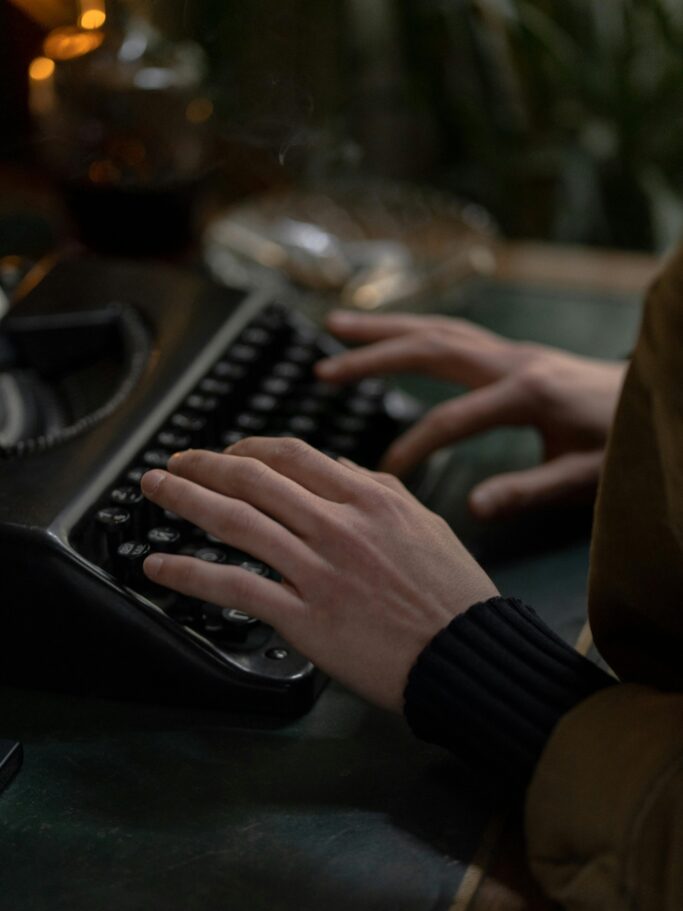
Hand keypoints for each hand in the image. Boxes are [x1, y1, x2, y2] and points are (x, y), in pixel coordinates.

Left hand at [140, 438, 497, 711]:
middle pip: (253, 479)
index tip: (225, 452)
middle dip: (202, 464)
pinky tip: (160, 566)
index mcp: (370, 498)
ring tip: (154, 491)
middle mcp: (339, 526)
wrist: (469, 655)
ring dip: (184, 501)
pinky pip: (234, 587)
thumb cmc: (453, 596)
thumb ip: (381, 490)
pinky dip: (189, 573)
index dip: (247, 448)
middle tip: (173, 464)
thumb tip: (341, 469)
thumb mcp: (426, 524)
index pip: (292, 455)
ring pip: (235, 522)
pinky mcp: (305, 616)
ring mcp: (319, 570)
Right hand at [318, 312, 626, 518]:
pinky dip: (414, 330)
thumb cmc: (620, 440)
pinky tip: (390, 334)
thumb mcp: (582, 474)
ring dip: (385, 329)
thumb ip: (528, 490)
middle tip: (323, 368)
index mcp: (527, 393)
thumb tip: (474, 506)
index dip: (414, 447)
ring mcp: (511, 350)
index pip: (452, 419)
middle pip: (430, 350)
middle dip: (373, 357)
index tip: (384, 476)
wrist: (652, 400)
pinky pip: (452, 333)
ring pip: (436, 329)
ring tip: (336, 326)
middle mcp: (513, 361)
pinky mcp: (511, 352)